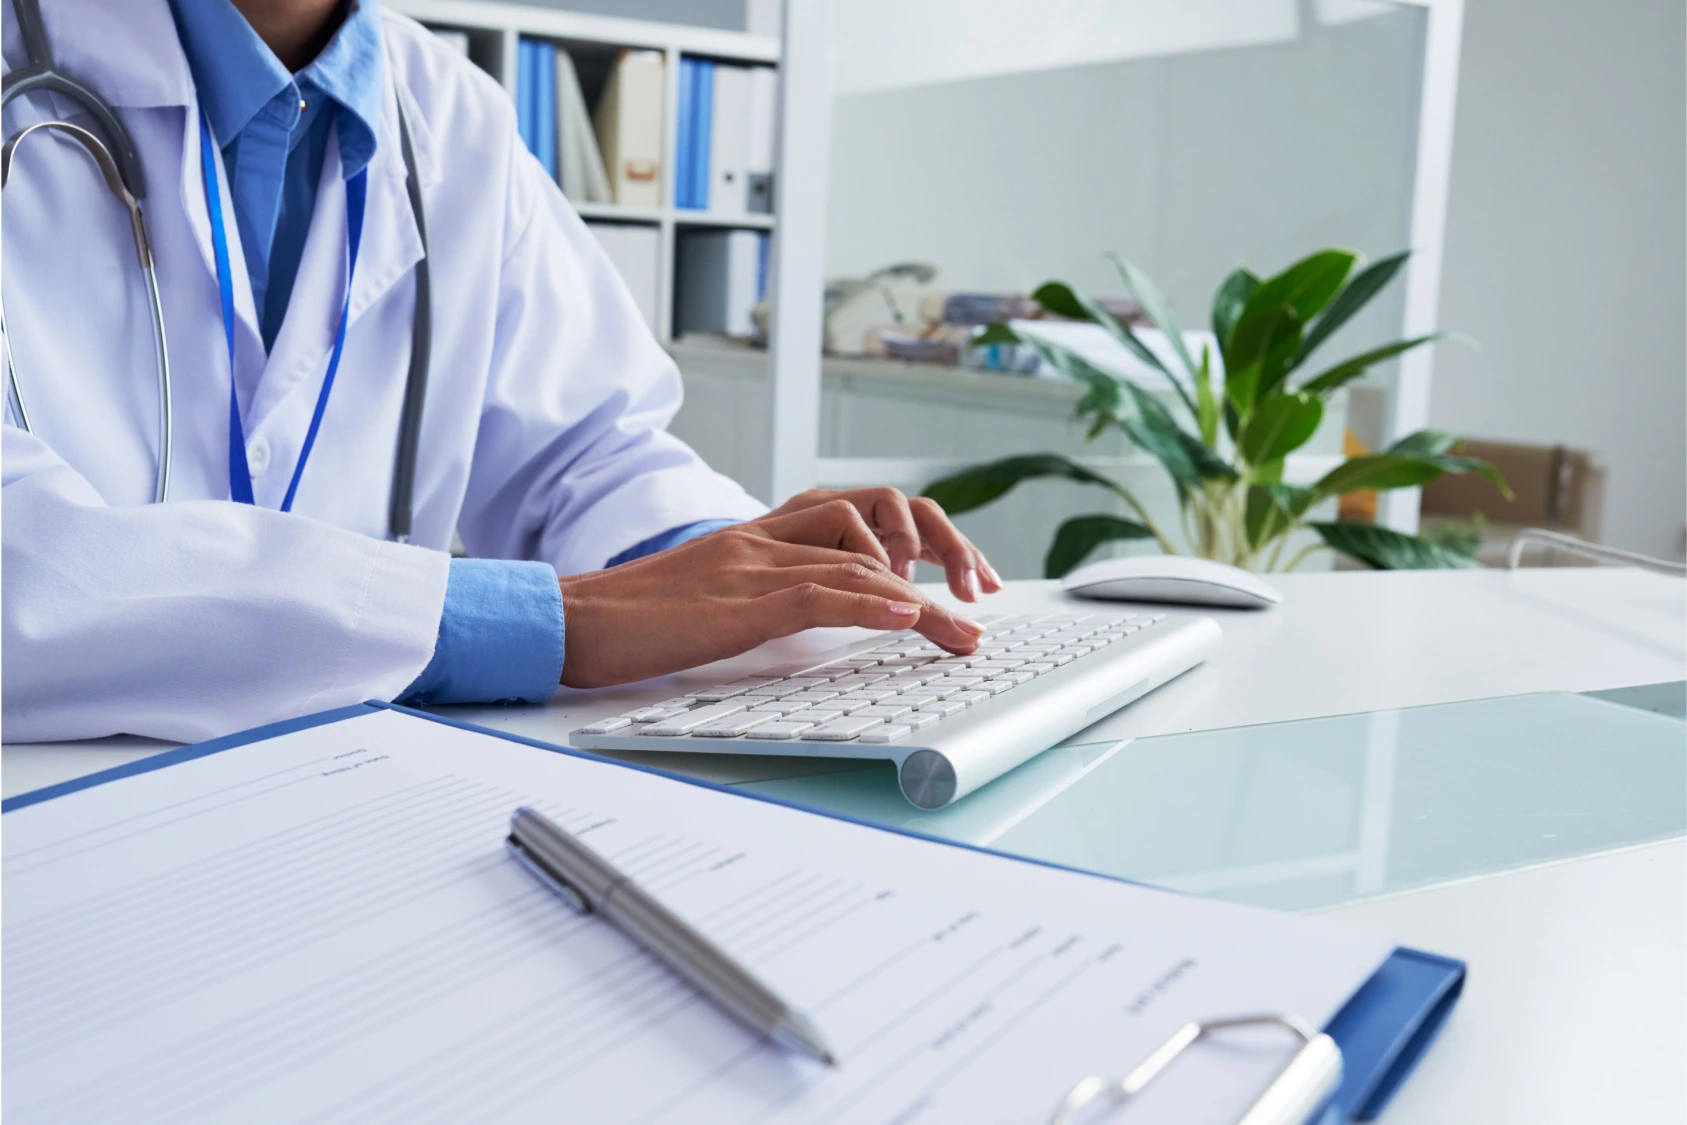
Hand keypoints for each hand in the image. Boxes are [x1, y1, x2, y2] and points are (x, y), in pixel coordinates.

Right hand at [557, 501, 986, 688]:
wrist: (568, 620)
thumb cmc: (631, 623)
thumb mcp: (713, 605)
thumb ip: (764, 603)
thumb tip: (819, 626)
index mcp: (758, 536)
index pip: (856, 524)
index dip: (915, 546)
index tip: (952, 585)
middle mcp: (762, 538)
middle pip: (873, 536)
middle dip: (938, 568)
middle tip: (978, 608)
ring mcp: (750, 563)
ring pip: (858, 564)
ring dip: (923, 601)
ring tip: (964, 631)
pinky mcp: (735, 599)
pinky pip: (817, 592)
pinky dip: (870, 603)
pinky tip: (909, 615)